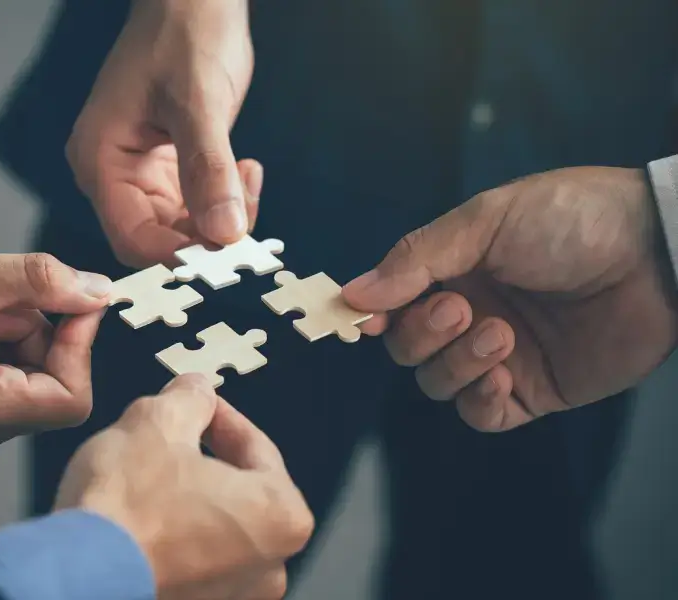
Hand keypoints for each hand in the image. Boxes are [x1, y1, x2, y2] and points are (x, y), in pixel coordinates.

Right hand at [0, 246, 110, 461]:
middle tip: (3, 299)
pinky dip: (1, 344)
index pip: (72, 398)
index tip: (77, 301)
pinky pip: (5, 381)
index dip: (83, 345)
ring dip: (19, 334)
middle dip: (42, 333)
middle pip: (53, 386)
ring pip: (30, 378)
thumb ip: (43, 283)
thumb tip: (98, 291)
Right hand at [55, 374, 313, 599]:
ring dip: (184, 501)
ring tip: (144, 479)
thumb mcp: (158, 422)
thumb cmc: (126, 513)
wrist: (77, 575)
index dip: (220, 416)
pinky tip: (136, 520)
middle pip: (237, 491)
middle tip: (169, 437)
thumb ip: (190, 398)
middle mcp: (268, 568)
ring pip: (211, 528)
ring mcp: (231, 597)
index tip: (200, 404)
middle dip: (203, 461)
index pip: (256, 447)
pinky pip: (189, 562)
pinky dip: (169, 540)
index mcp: (281, 517)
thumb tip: (196, 392)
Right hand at [67, 0, 261, 267]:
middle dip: (205, 240)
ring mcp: (141, 172)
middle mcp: (114, 174)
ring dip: (221, 221)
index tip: (223, 258)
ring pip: (180, 228)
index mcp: (100, 160)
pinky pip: (196, 206)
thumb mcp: (198, 103)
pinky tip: (245, 172)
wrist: (194, 0)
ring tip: (248, 182)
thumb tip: (224, 233)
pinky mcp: (169, 168)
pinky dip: (224, 201)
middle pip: (157, 239)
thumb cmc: (182, 32)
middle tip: (248, 224)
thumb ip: (209, 170)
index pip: (132, 236)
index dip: (177, 256)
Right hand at [342, 167, 677, 430]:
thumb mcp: (486, 220)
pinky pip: (481, 414)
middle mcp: (468, 314)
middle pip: (406, 347)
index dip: (371, 313)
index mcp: (452, 271)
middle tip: (461, 308)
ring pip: (438, 382)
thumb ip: (417, 258)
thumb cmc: (569, 219)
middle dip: (422, 333)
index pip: (390, 302)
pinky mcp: (532, 390)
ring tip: (501, 333)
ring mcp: (498, 355)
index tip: (362, 318)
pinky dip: (479, 399)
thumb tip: (353, 294)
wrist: (655, 252)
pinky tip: (501, 374)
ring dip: (457, 362)